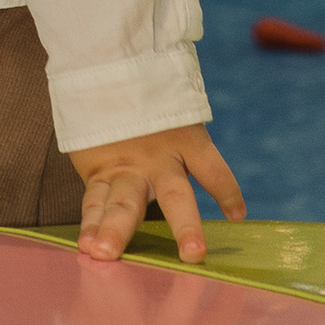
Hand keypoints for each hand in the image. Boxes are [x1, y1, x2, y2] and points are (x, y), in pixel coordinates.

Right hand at [71, 122, 246, 265]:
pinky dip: (91, 223)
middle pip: (175, 195)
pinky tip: (88, 245)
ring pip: (125, 201)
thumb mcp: (178, 118)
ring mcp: (125, 165)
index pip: (213, 169)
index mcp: (186, 140)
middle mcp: (158, 157)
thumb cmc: (152, 109)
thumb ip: (193, 150)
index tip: (237, 215)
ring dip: (117, 229)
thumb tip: (226, 196)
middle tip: (193, 253)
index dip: (226, 191)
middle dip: (185, 225)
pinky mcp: (98, 169)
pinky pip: (95, 200)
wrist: (104, 70)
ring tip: (107, 252)